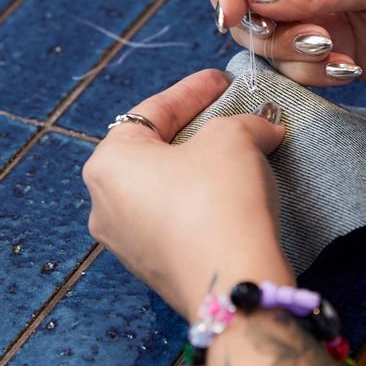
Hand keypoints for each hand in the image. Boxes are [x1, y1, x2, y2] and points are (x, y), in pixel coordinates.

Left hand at [83, 69, 293, 315]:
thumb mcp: (233, 138)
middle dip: (196, 130)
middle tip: (231, 113)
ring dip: (201, 167)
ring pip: (166, 188)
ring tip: (241, 151)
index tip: (223, 81)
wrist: (233, 284)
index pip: (153, 111)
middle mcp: (104, 203)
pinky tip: (235, 191)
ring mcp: (125, 242)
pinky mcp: (154, 269)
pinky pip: (175, 219)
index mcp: (108, 163)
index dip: (193, 90)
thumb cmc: (219, 199)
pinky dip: (202, 200)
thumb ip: (243, 122)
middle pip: (155, 151)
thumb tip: (262, 130)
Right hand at [205, 0, 365, 87]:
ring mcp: (322, 11)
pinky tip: (350, 67)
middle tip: (299, 34)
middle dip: (259, 21)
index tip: (232, 11)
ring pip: (266, 37)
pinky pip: (297, 67)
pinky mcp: (335, 49)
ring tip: (334, 51)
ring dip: (291, 51)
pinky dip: (313, 73)